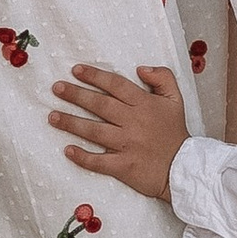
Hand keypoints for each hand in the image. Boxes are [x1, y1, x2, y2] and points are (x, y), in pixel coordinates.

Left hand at [51, 63, 187, 200]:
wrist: (184, 169)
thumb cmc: (175, 134)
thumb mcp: (175, 100)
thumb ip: (162, 77)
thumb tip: (140, 68)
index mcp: (144, 104)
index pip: (116, 85)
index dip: (95, 76)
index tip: (76, 70)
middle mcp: (133, 122)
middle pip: (100, 105)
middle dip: (76, 95)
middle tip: (56, 88)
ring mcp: (127, 145)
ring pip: (94, 131)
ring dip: (71, 123)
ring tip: (52, 116)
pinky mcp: (123, 166)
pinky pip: (99, 162)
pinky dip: (82, 157)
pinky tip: (68, 150)